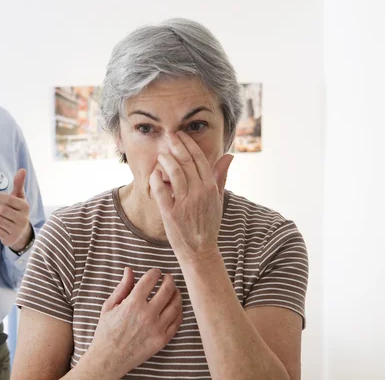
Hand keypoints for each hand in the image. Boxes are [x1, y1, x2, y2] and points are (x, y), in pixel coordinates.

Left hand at [0, 168, 31, 249]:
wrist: (22, 233)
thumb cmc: (18, 210)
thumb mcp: (19, 197)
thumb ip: (18, 184)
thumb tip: (22, 169)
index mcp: (25, 207)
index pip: (10, 200)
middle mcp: (22, 219)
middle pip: (2, 210)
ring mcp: (16, 230)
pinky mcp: (9, 238)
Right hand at [82, 268, 182, 377]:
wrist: (109, 359)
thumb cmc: (106, 331)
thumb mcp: (110, 306)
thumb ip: (123, 287)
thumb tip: (129, 270)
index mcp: (133, 304)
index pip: (150, 280)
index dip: (155, 272)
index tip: (156, 272)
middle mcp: (147, 314)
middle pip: (167, 290)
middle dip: (169, 279)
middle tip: (168, 277)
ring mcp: (157, 328)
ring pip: (175, 305)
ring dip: (177, 294)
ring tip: (174, 290)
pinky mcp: (162, 340)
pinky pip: (176, 322)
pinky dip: (178, 312)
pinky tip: (175, 307)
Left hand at [149, 131, 232, 260]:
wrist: (199, 250)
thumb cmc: (208, 223)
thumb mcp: (218, 199)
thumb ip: (221, 176)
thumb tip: (229, 156)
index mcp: (210, 187)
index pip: (199, 159)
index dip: (188, 144)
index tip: (180, 135)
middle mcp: (199, 193)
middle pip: (186, 162)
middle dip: (176, 145)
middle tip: (168, 135)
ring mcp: (185, 203)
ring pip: (174, 173)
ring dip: (166, 160)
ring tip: (161, 153)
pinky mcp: (171, 213)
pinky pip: (161, 191)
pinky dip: (156, 179)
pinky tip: (154, 173)